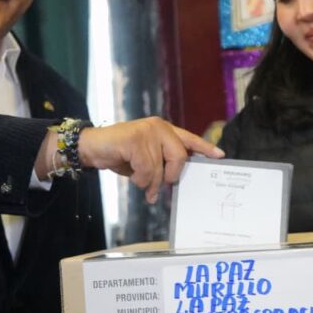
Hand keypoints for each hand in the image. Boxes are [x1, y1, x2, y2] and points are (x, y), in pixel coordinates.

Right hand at [77, 117, 223, 203]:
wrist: (92, 147)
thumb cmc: (121, 154)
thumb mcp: (146, 159)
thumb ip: (161, 164)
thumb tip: (172, 181)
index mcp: (164, 130)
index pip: (189, 138)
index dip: (205, 147)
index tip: (219, 155)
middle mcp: (159, 127)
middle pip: (179, 157)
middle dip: (170, 175)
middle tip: (160, 185)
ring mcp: (147, 131)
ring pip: (159, 168)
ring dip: (148, 182)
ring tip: (140, 182)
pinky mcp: (135, 139)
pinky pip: (146, 169)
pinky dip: (139, 179)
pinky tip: (131, 174)